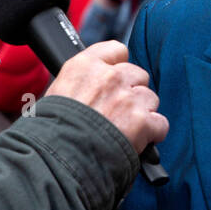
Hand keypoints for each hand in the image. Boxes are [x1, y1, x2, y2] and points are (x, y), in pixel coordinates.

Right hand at [45, 40, 166, 153]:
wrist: (58, 159)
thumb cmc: (50, 133)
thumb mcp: (56, 95)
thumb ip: (81, 84)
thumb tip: (93, 90)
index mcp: (85, 66)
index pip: (116, 50)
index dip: (119, 66)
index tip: (117, 79)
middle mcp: (109, 77)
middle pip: (137, 75)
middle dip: (132, 92)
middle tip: (119, 112)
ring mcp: (127, 99)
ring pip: (150, 98)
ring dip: (143, 113)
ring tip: (126, 130)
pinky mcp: (142, 122)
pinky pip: (160, 123)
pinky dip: (153, 134)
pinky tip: (139, 142)